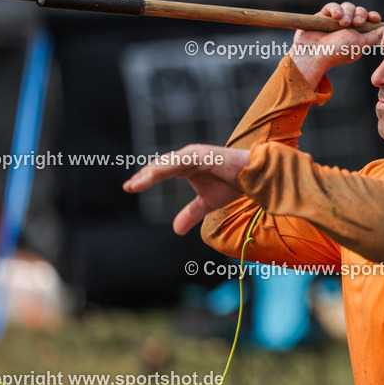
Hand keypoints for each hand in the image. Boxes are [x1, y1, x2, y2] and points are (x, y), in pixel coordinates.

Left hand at [122, 145, 251, 234]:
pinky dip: (165, 168)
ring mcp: (194, 154)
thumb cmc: (233, 185)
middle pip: (159, 165)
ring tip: (135, 184)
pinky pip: (179, 161)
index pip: (161, 171)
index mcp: (187, 165)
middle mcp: (188, 157)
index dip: (145, 179)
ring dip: (149, 173)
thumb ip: (190, 214)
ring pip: (166, 163)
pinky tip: (152, 175)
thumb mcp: (207, 204)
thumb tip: (176, 230)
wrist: (255, 177)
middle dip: (143, 176)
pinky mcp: (202, 154)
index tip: (129, 188)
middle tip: (128, 187)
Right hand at [289, 2, 383, 86]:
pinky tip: (336, 16)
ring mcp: (336, 21)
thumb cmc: (338, 52)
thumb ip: (374, 36)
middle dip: (360, 15)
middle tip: (356, 23)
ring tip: (343, 22)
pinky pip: (333, 6)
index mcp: (359, 34)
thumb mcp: (361, 44)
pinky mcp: (324, 15)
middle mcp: (348, 27)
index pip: (369, 21)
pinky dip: (336, 9)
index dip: (373, 17)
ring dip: (348, 12)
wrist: (314, 54)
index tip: (374, 18)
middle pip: (360, 11)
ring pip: (348, 6)